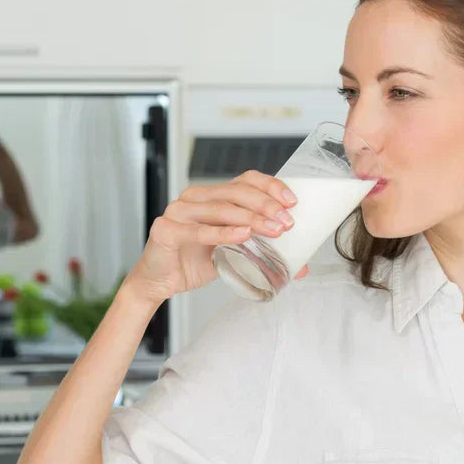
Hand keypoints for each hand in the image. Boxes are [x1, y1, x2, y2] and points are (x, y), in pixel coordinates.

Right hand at [124, 170, 304, 304]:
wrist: (161, 282)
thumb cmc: (196, 262)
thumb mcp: (235, 253)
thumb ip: (262, 252)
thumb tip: (301, 266)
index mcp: (213, 196)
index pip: (245, 180)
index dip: (270, 187)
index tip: (292, 202)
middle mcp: (195, 197)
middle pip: (236, 192)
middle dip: (266, 205)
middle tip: (287, 222)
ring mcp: (179, 211)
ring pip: (221, 209)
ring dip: (251, 219)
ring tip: (274, 230)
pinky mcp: (166, 230)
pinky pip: (199, 231)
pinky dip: (224, 232)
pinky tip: (244, 235)